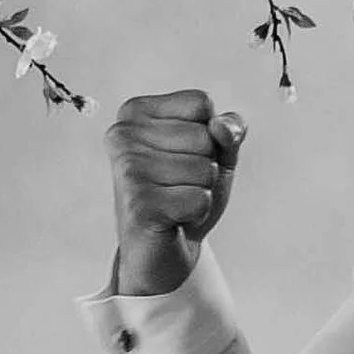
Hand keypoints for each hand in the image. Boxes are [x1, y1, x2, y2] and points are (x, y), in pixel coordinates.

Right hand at [107, 88, 246, 296]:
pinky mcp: (138, 204)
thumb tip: (220, 127)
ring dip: (201, 192)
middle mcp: (123, 135)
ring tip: (176, 202)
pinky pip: (200, 199)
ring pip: (204, 169)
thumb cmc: (185, 194)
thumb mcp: (216, 153)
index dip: (210, 136)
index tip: (184, 158)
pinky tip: (174, 219)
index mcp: (136, 112)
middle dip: (206, 167)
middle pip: (205, 136)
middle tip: (179, 186)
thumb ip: (230, 129)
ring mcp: (127, 169)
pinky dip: (198, 213)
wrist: (165, 250)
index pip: (201, 103)